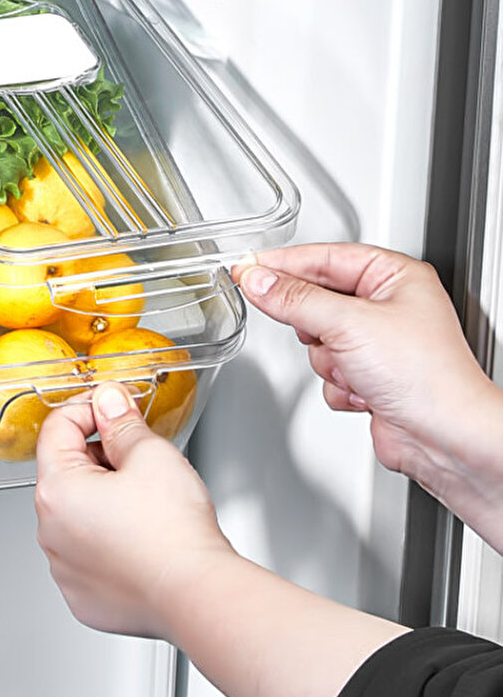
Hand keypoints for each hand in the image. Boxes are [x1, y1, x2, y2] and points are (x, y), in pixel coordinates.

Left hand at [34, 382, 234, 637]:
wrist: (198, 596)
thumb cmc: (174, 534)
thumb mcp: (150, 454)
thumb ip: (122, 421)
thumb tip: (108, 402)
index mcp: (56, 491)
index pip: (57, 429)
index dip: (88, 410)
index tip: (112, 410)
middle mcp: (51, 533)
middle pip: (67, 474)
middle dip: (101, 460)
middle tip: (140, 462)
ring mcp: (65, 570)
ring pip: (78, 517)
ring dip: (104, 503)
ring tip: (147, 508)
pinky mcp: (85, 598)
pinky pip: (89, 557)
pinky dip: (109, 544)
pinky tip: (141, 541)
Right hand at [234, 242, 502, 549]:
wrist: (447, 439)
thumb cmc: (428, 376)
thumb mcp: (349, 323)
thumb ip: (295, 299)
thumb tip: (258, 280)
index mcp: (394, 276)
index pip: (325, 257)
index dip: (284, 264)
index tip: (248, 267)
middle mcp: (388, 307)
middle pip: (317, 300)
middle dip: (318, 327)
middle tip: (325, 334)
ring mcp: (379, 344)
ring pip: (318, 341)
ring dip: (331, 361)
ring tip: (359, 371)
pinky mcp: (371, 378)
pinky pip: (328, 373)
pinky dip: (340, 385)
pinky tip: (366, 393)